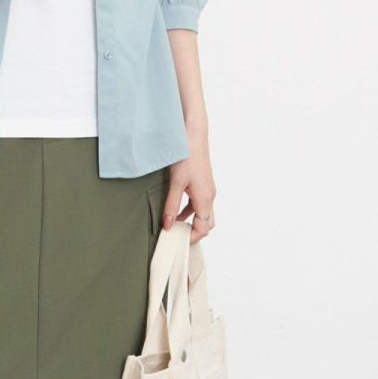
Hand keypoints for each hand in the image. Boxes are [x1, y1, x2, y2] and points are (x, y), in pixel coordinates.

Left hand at [160, 130, 215, 244]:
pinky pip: (198, 204)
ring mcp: (207, 190)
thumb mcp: (175, 183)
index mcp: (205, 199)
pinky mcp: (203, 184)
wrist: (193, 135)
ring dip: (190, 222)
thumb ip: (171, 206)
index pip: (203, 228)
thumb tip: (168, 226)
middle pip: (207, 223)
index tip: (176, 243)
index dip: (192, 238)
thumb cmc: (186, 156)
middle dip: (193, 233)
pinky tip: (175, 210)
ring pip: (202, 213)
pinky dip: (189, 211)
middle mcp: (209, 196)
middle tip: (177, 238)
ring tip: (173, 227)